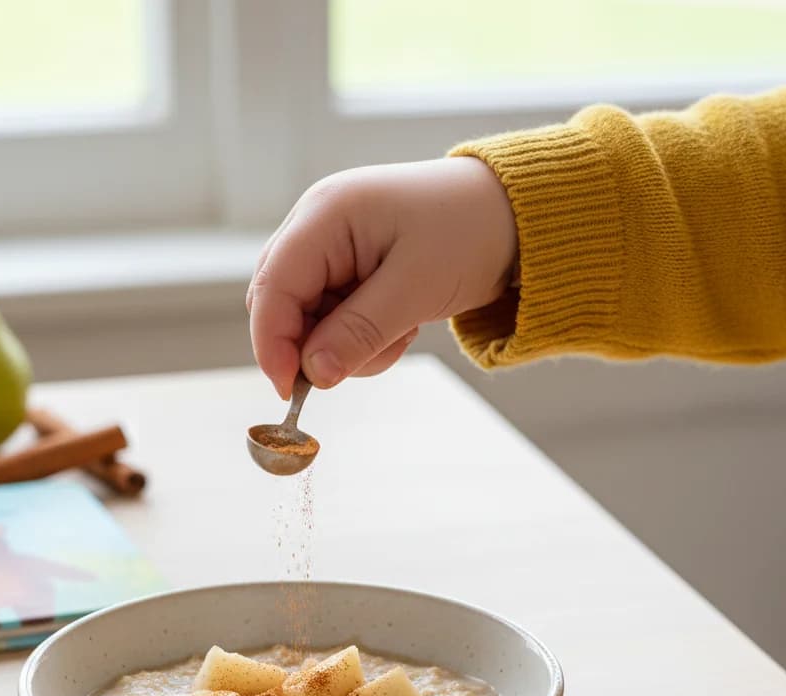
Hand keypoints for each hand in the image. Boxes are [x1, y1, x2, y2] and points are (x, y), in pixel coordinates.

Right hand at [246, 157, 517, 398]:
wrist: (513, 215)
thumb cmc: (469, 232)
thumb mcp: (415, 289)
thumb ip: (358, 333)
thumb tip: (312, 375)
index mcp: (325, 215)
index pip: (272, 286)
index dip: (272, 342)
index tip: (290, 391)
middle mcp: (317, 227)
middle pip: (283, 305)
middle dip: (316, 344)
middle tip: (366, 358)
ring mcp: (332, 248)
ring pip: (310, 320)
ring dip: (349, 344)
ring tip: (402, 330)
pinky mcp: (348, 270)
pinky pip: (335, 319)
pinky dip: (363, 337)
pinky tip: (402, 323)